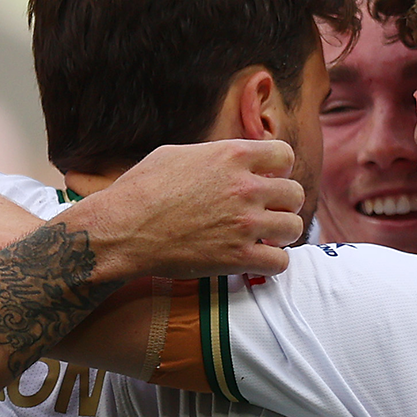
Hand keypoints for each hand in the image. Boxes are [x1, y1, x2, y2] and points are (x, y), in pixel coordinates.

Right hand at [78, 140, 305, 278]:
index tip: (269, 180)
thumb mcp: (178, 154)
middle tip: (267, 212)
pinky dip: (272, 263)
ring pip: (294, 227)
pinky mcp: (237, 257)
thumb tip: (233, 157)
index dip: (280, 169)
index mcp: (232, 155)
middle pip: (295, 193)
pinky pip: (281, 262)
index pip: (285, 156)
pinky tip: (256, 258)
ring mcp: (244, 223)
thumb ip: (215, 155)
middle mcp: (245, 187)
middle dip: (283, 203)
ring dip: (281, 233)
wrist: (121, 230)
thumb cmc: (141, 190)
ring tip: (264, 236)